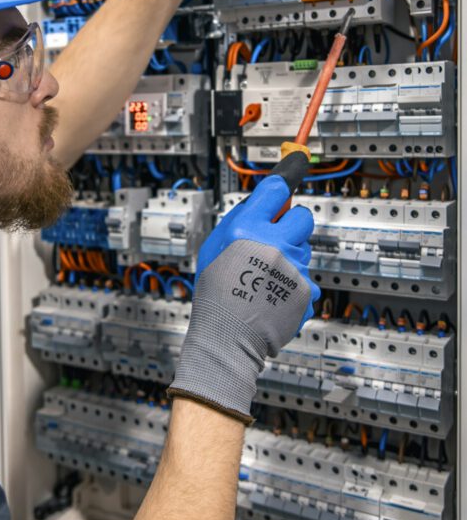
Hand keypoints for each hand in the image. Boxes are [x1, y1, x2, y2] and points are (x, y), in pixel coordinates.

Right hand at [168, 175, 319, 422]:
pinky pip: (307, 277)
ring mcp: (292, 267)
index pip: (277, 189)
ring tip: (269, 276)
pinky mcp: (305, 289)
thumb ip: (238, 222)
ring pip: (305, 249)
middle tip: (280, 237)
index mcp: (247, 228)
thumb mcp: (213, 247)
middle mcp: (273, 243)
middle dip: (293, 224)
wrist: (228, 335)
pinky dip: (295, 284)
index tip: (287, 185)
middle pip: (302, 216)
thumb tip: (258, 203)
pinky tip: (275, 294)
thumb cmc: (215, 293)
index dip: (282, 187)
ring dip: (292, 257)